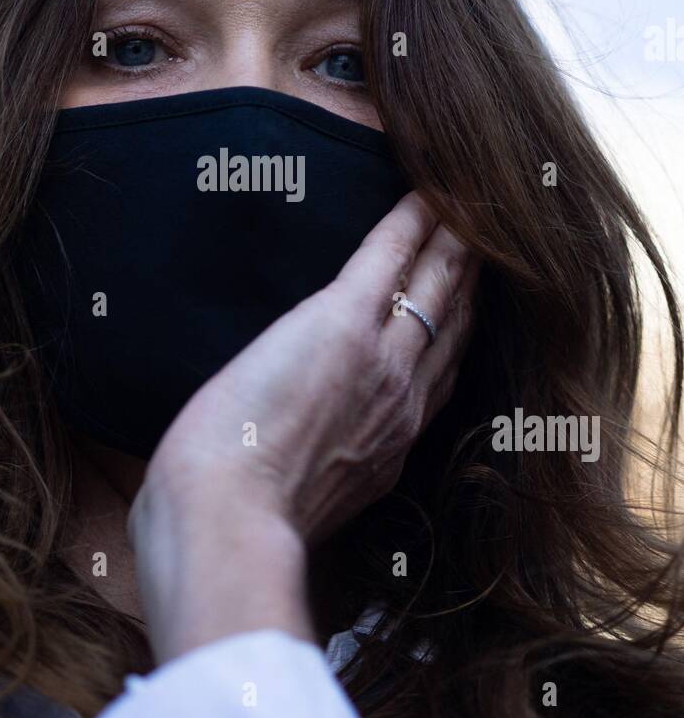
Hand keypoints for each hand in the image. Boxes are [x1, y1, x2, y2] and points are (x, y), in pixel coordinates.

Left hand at [129, 192, 477, 661]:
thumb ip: (313, 478)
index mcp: (387, 451)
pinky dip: (412, 222)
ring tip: (467, 204)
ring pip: (437, 287)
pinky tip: (425, 193)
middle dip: (473, 282)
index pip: (439, 378)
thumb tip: (290, 469)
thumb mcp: (297, 508)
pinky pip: (390, 258)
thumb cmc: (236, 524)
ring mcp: (381, 361)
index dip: (458, 334)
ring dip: (455, 241)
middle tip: (489, 240)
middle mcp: (402, 404)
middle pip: (454, 328)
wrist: (227, 519)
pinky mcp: (342, 324)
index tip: (470, 304)